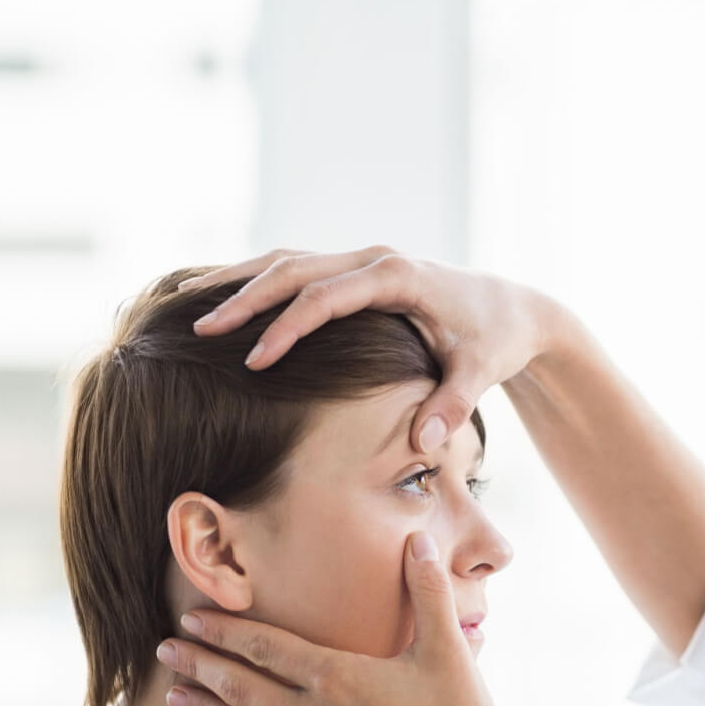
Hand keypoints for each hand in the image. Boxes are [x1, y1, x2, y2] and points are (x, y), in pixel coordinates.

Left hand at [156, 531, 520, 705]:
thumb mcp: (448, 648)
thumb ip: (427, 591)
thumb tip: (417, 537)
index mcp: (338, 677)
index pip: (267, 646)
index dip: (227, 630)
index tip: (192, 618)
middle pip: (243, 686)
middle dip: (201, 666)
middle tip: (163, 651)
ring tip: (174, 698)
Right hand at [185, 246, 560, 451]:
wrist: (513, 309)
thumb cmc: (495, 340)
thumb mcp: (480, 372)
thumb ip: (451, 406)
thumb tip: (422, 446)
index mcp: (398, 277)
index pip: (326, 298)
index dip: (286, 329)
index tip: (254, 363)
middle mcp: (374, 259)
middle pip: (294, 269)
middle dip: (244, 298)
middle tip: (199, 331)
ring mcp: (363, 260)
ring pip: (288, 260)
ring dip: (240, 280)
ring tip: (191, 306)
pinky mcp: (357, 271)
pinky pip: (298, 269)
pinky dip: (259, 281)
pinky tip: (224, 300)